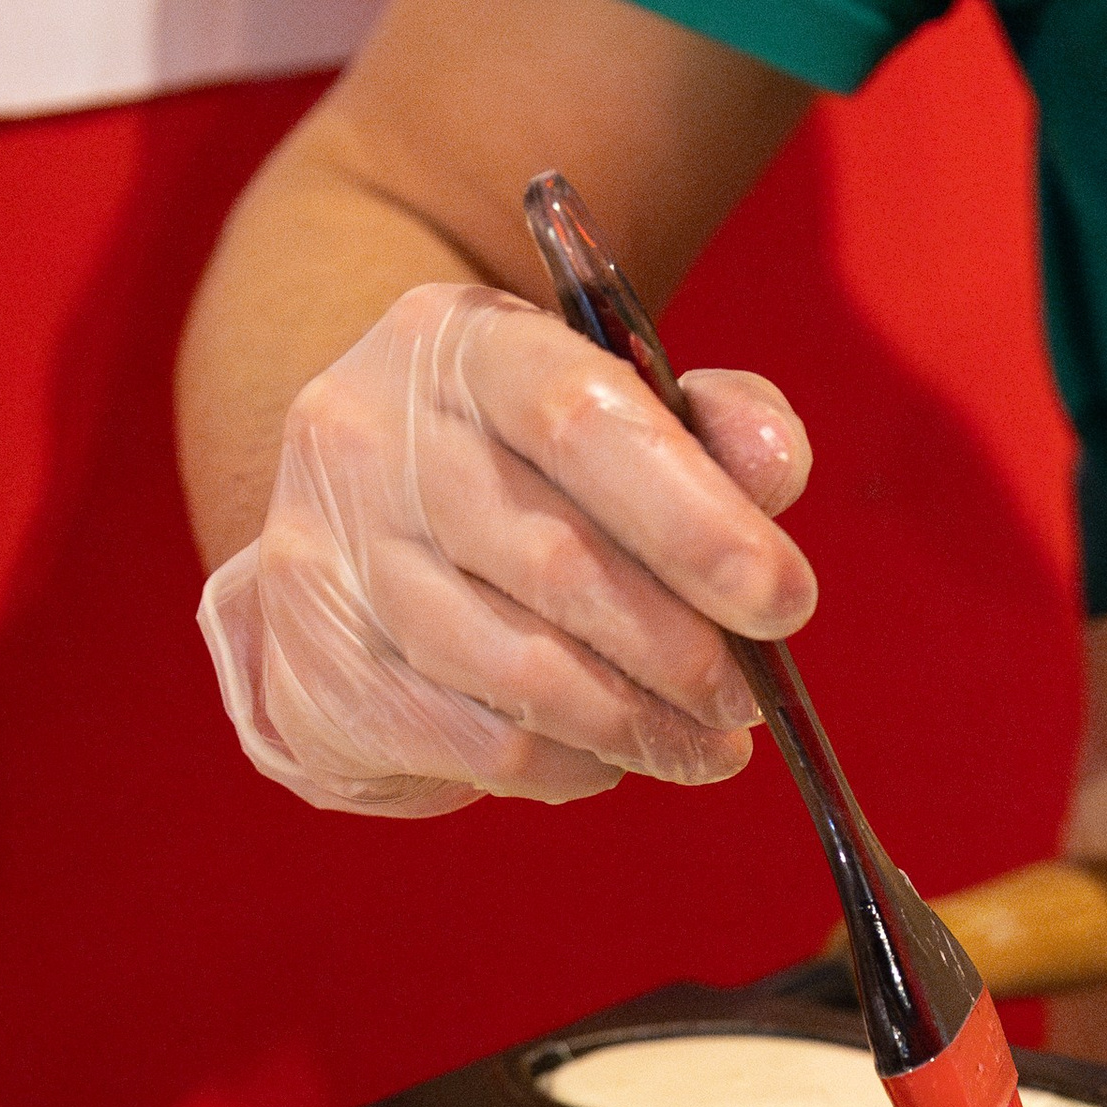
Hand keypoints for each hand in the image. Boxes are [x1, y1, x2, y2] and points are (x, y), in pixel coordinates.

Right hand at [197, 281, 814, 816]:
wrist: (352, 530)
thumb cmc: (520, 470)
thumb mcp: (612, 413)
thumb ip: (709, 431)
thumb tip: (776, 467)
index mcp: (460, 343)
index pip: (582, 421)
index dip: (697, 524)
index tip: (784, 602)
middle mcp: (372, 434)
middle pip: (556, 562)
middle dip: (682, 649)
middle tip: (747, 696)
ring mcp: (330, 554)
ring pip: (519, 670)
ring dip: (638, 723)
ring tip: (706, 744)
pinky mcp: (322, 665)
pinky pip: (481, 741)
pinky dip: (572, 762)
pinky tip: (615, 755)